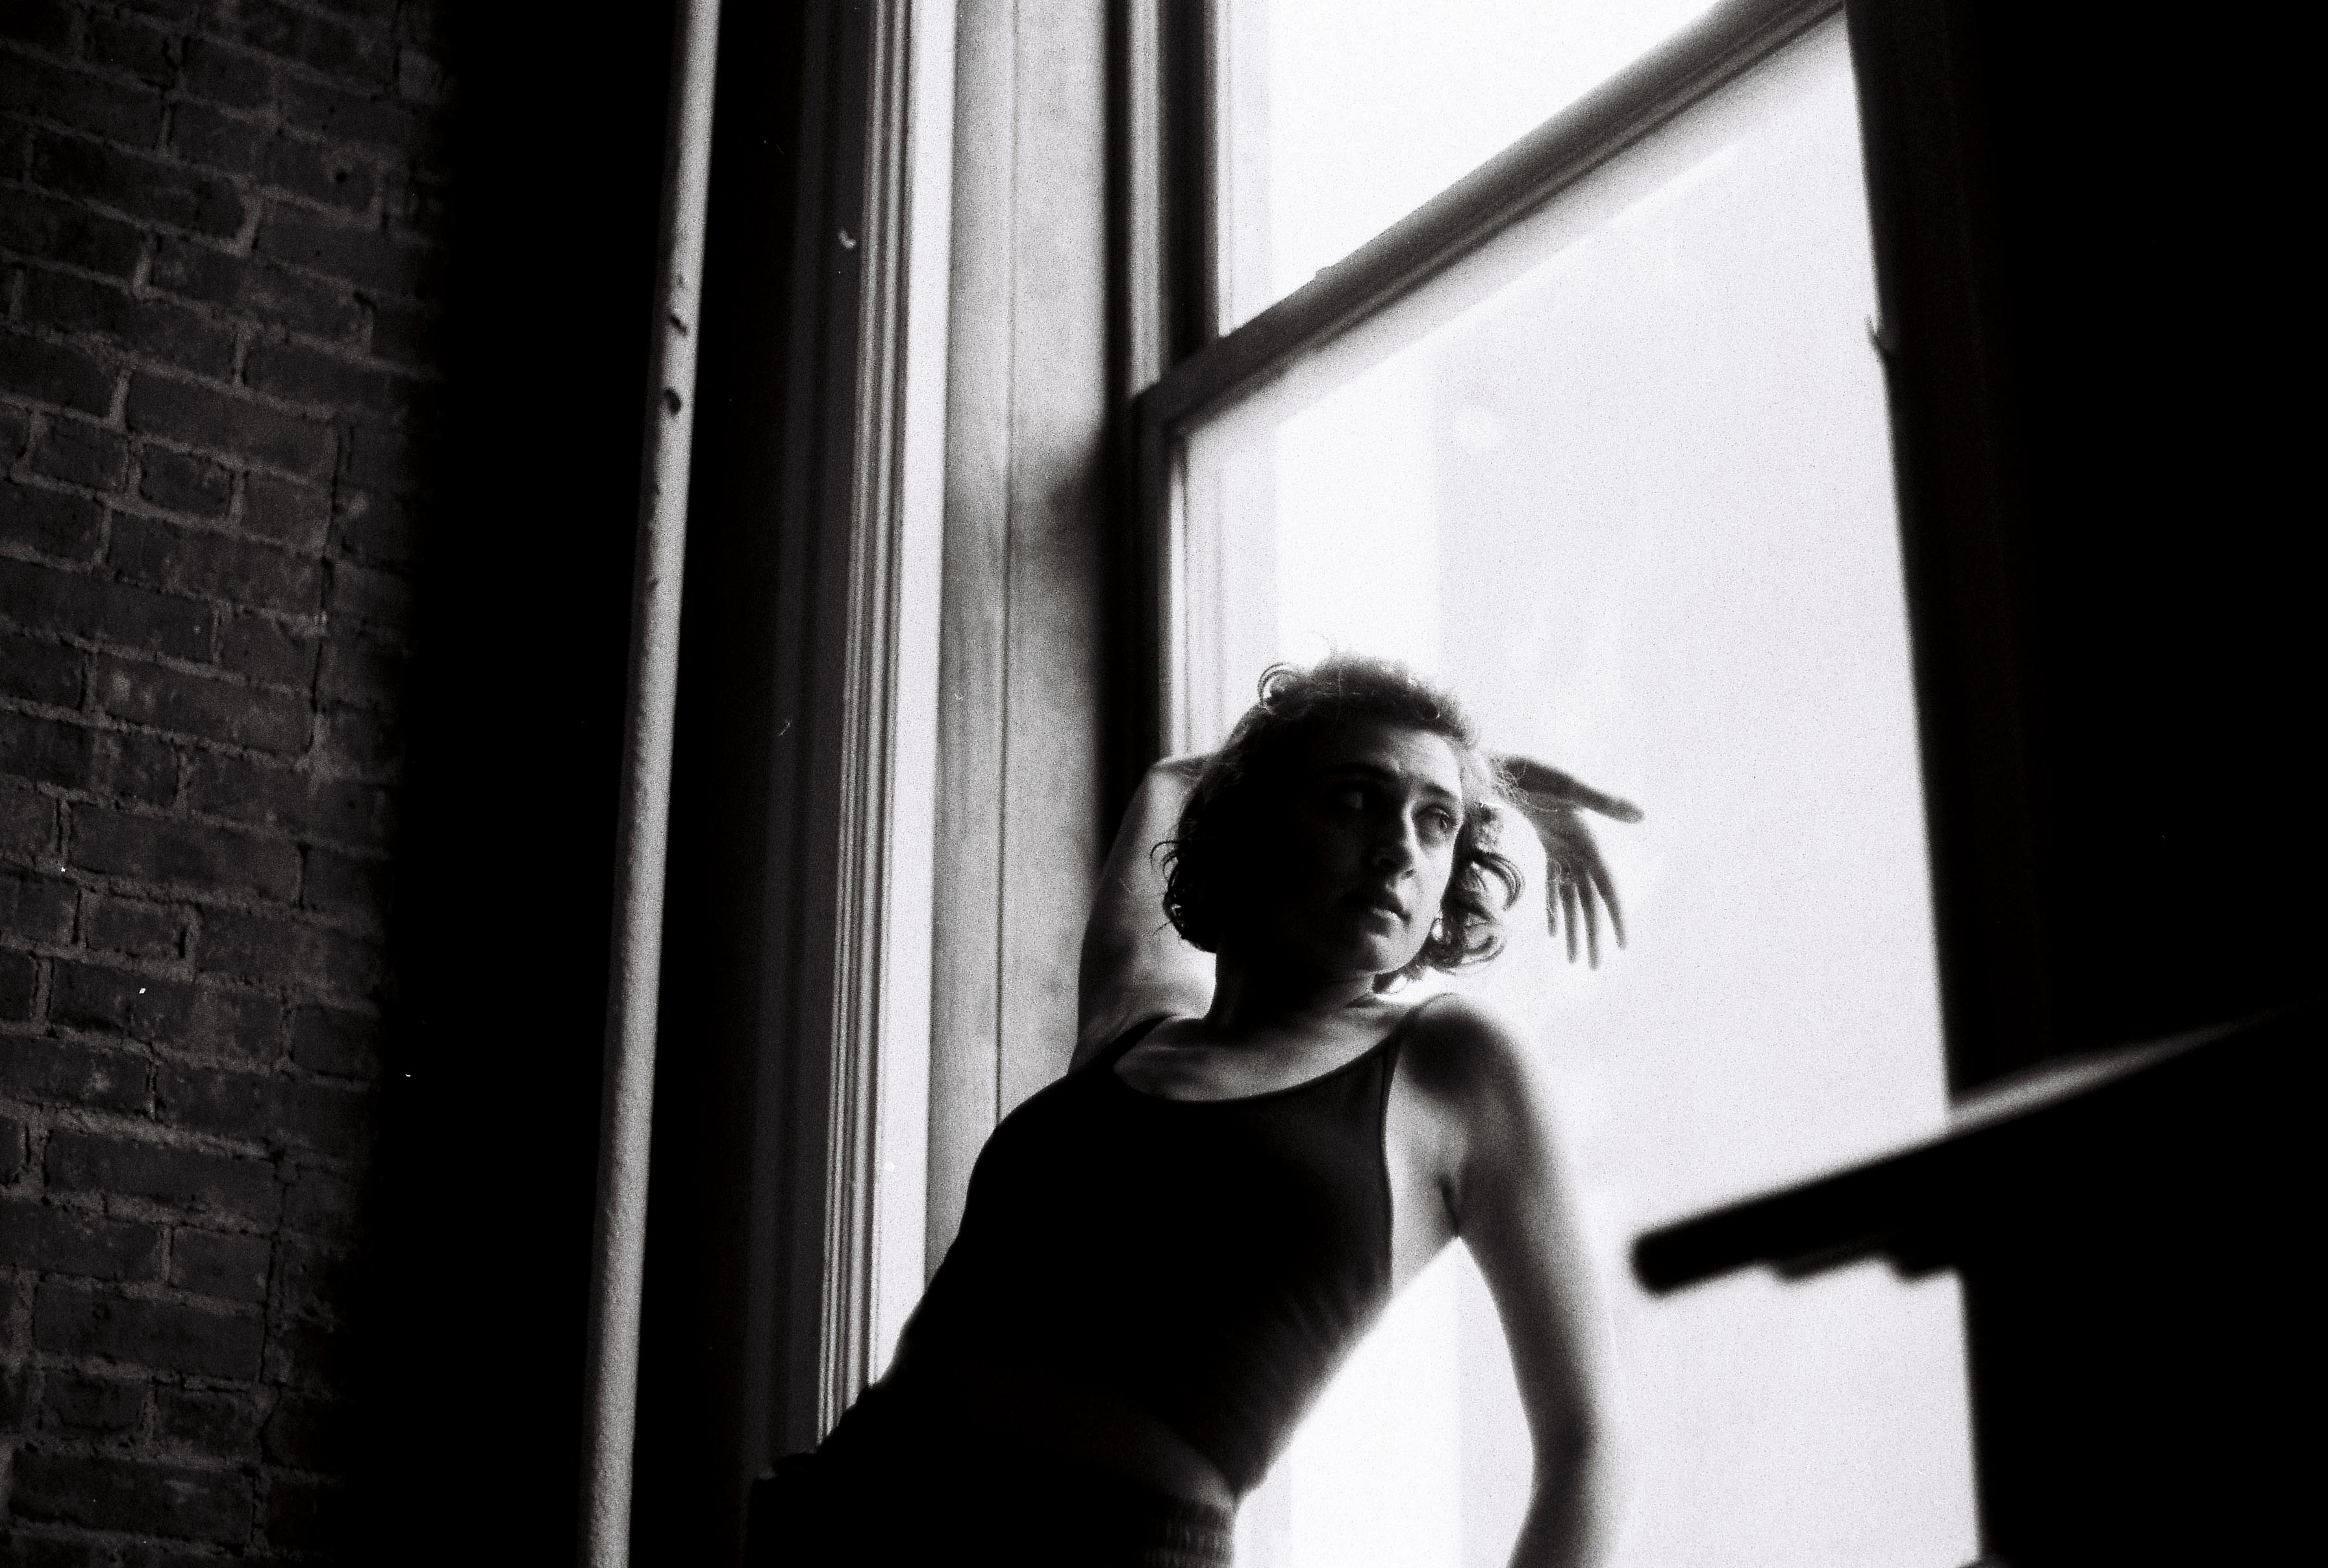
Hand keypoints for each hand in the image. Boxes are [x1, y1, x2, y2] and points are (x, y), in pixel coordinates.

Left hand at [1493, 755, 1642, 967]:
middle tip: (1594, 967)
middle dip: (1592, 934)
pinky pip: (1554, 885)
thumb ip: (1604, 802)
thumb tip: (1642, 815)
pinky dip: (1555, 908)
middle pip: (1589, 901)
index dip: (1617, 916)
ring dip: (1573, 927)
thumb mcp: (1569, 787)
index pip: (1607, 887)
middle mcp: (1581, 849)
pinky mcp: (1549, 845)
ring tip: (1575, 960)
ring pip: (1572, 897)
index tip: (1624, 945)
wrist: (1503, 766)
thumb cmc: (1535, 774)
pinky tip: (1553, 932)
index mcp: (1589, 840)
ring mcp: (1565, 848)